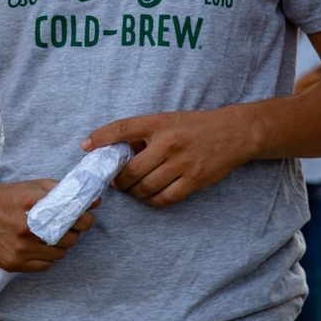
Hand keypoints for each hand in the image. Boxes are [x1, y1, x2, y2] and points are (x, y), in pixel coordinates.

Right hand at [0, 179, 93, 272]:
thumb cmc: (10, 196)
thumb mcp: (36, 186)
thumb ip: (66, 192)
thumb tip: (95, 201)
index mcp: (32, 203)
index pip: (73, 217)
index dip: (84, 219)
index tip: (83, 217)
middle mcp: (24, 227)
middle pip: (69, 238)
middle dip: (73, 232)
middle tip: (66, 226)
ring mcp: (17, 248)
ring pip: (59, 254)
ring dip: (60, 246)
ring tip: (50, 235)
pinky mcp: (11, 263)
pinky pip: (44, 266)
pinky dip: (46, 258)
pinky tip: (37, 246)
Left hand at [84, 108, 256, 208]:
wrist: (234, 133)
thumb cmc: (196, 126)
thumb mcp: (169, 120)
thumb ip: (145, 134)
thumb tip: (119, 152)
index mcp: (160, 123)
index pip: (123, 128)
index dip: (101, 137)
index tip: (86, 147)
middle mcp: (169, 142)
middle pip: (131, 170)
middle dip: (119, 180)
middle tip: (117, 181)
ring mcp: (182, 163)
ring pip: (145, 187)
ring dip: (135, 192)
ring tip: (134, 189)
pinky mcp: (194, 180)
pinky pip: (164, 198)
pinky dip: (153, 200)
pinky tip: (151, 195)